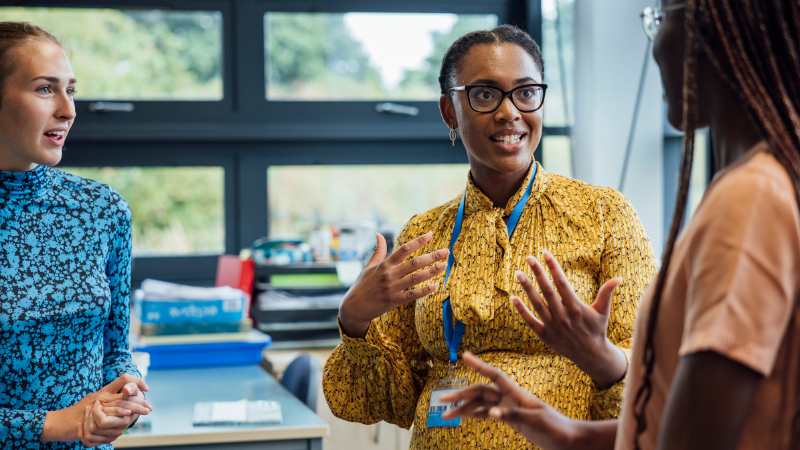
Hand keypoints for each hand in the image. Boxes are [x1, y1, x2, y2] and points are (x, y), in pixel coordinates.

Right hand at [40, 374, 151, 443]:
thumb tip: (130, 402)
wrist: (61, 422)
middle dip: (140, 399)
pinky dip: (119, 413)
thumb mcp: (98, 403)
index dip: (137, 381)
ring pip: (120, 401)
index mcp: (105, 390)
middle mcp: (102, 394)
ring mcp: (96, 403)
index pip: (124, 378)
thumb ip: (113, 401)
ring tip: (144, 411)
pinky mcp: (91, 414)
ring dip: (134, 407)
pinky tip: (127, 415)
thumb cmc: (81, 413)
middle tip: (149, 407)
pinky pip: (108, 412)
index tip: (146, 389)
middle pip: (125, 391)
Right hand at [338, 232, 448, 337]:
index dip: (418, 241)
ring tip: (444, 265)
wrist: (353, 307)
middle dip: (432, 256)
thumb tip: (378, 234)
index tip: (430, 234)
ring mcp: (392, 288)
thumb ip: (378, 251)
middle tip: (446, 251)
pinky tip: (435, 286)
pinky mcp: (393, 301)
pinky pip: (412, 295)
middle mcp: (389, 275)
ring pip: (416, 278)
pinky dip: (424, 291)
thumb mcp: (368, 266)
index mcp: (384, 264)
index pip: (404, 249)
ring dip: (432, 271)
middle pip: (414, 263)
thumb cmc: (362, 285)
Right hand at [440, 352, 577, 449]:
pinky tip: (463, 417)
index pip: (494, 375)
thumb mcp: (535, 421)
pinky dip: (473, 415)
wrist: (567, 440)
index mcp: (516, 394)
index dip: (479, 365)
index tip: (464, 356)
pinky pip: (486, 414)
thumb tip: (490, 413)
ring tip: (446, 416)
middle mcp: (509, 398)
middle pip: (480, 391)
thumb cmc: (555, 428)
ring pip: (480, 404)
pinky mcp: (509, 419)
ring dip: (463, 408)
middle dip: (461, 394)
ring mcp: (508, 408)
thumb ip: (512, 415)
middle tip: (442, 399)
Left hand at [513, 251, 626, 388]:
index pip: (562, 282)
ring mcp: (553, 326)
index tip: (545, 253)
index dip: (553, 267)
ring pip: (537, 304)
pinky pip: (531, 321)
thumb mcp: (603, 311)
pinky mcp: (545, 336)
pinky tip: (513, 298)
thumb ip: (607, 293)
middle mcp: (563, 316)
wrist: (591, 355)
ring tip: (519, 273)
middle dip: (538, 273)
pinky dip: (521, 311)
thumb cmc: (597, 329)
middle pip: (547, 291)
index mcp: (576, 307)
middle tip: (529, 257)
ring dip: (527, 288)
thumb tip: (619, 278)